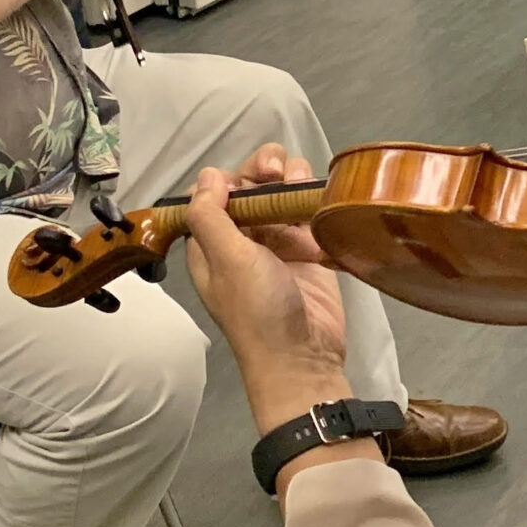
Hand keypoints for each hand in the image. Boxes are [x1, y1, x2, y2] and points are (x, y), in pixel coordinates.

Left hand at [182, 146, 348, 436]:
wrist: (303, 356)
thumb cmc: (257, 311)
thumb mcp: (226, 260)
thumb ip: (212, 215)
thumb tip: (209, 175)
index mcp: (211, 242)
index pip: (213, 193)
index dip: (227, 178)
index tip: (243, 182)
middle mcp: (243, 237)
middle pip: (250, 184)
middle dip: (261, 170)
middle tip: (275, 173)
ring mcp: (279, 241)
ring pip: (283, 190)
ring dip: (291, 178)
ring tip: (300, 185)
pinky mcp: (311, 248)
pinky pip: (310, 210)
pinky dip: (314, 198)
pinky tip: (317, 199)